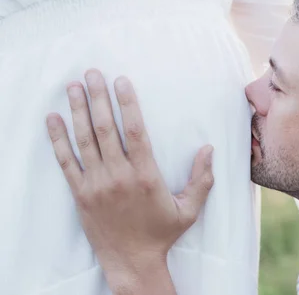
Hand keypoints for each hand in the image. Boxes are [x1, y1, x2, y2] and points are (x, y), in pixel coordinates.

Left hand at [46, 69, 213, 292]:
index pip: (135, 131)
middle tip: (92, 73)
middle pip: (106, 129)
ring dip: (77, 111)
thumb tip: (209, 149)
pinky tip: (53, 119)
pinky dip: (58, 139)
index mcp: (145, 176)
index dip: (127, 104)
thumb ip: (202, 179)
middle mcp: (118, 176)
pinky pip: (66, 162)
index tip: (121, 81)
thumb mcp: (190, 209)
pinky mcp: (80, 194)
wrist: (131, 262)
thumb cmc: (161, 233)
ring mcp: (96, 184)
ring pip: (84, 141)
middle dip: (98, 98)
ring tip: (72, 87)